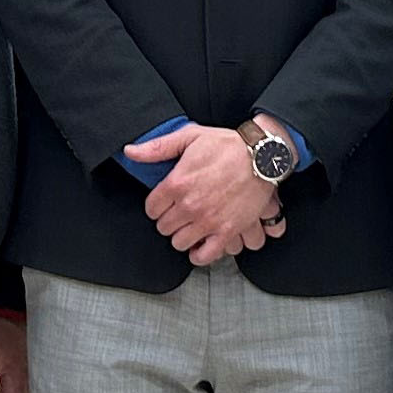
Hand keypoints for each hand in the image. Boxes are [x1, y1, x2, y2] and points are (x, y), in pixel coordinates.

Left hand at [140, 125, 280, 263]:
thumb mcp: (190, 136)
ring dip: (183, 235)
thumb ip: (157, 147)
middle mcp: (189, 205)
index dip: (156, 205)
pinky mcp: (227, 231)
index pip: (151, 209)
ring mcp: (208, 221)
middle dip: (169, 220)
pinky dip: (199, 254)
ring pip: (180, 243)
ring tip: (190, 225)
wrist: (262, 157)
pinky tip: (200, 243)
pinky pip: (205, 255)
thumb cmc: (227, 145)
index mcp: (177, 183)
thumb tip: (131, 151)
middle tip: (179, 211)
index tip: (164, 202)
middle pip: (164, 227)